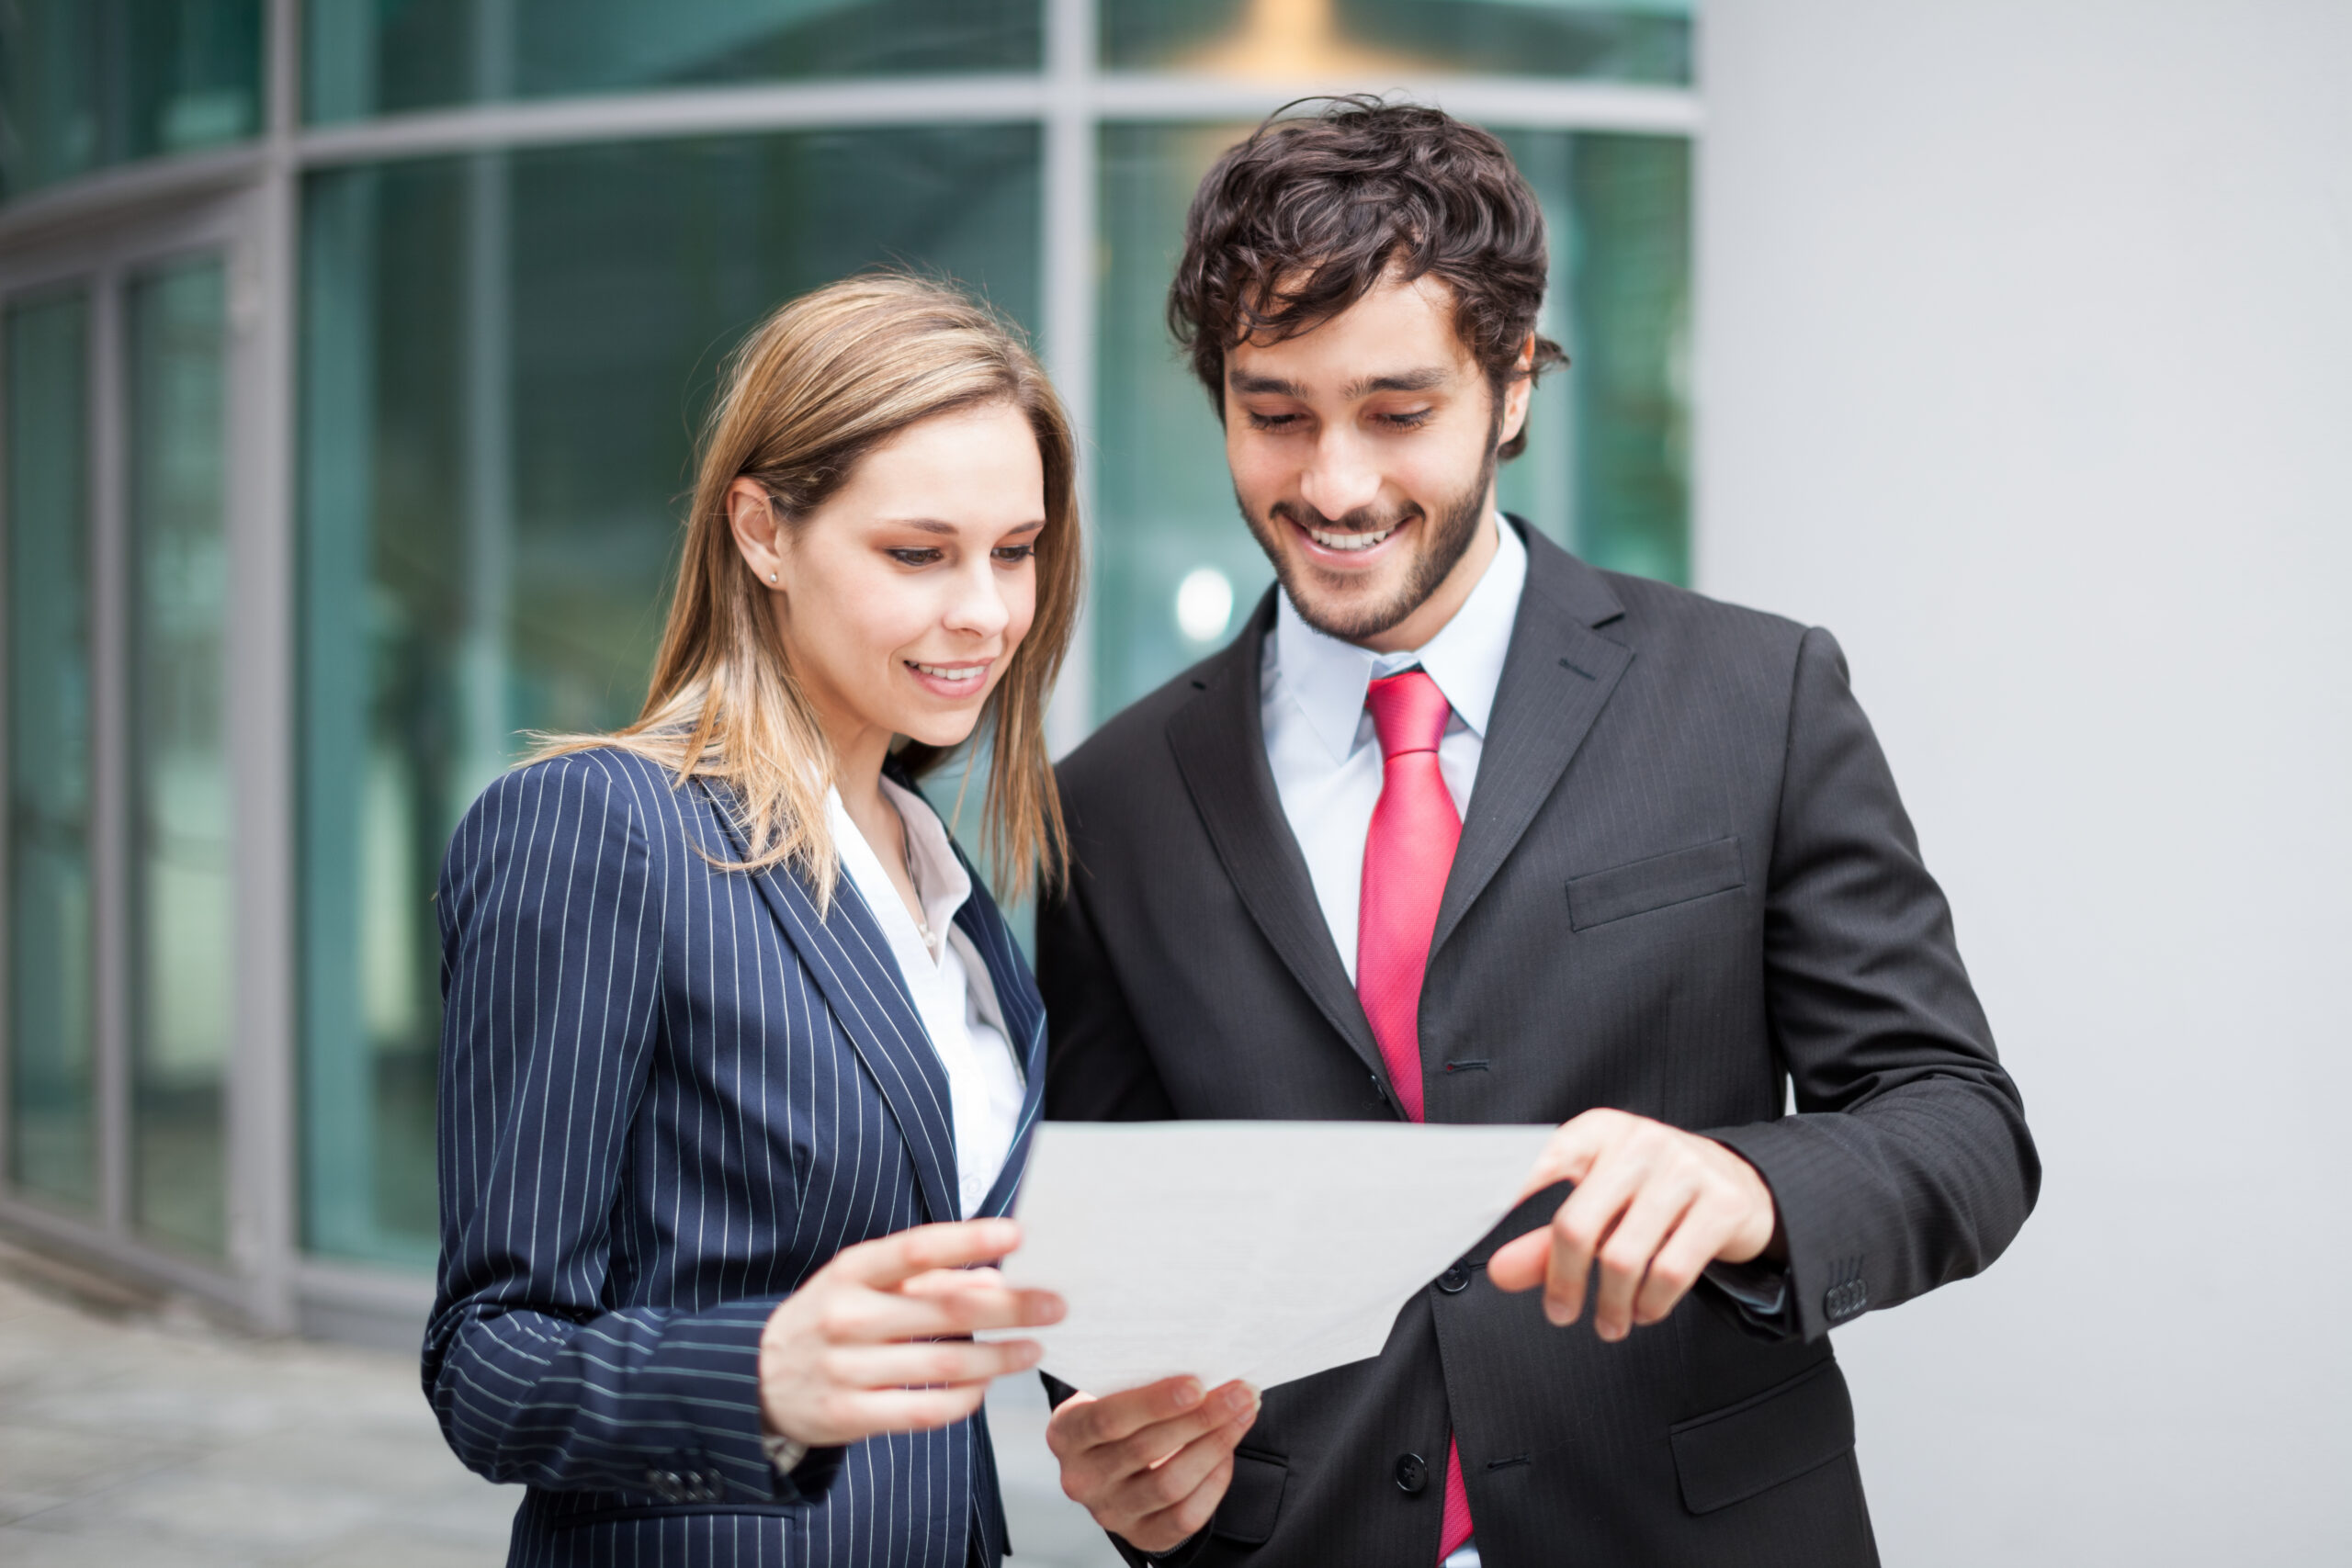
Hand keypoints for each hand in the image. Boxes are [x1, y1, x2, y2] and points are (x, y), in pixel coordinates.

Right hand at [758, 1217, 1064, 1447]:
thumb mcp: (863, 1284)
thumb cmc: (828, 1320)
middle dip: (1009, 1307)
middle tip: (1055, 1305)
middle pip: (944, 1309)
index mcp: (849, 1272)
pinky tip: (985, 1387)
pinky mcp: (848, 1417)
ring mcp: (844, 1369)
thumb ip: (926, 1279)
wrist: (754, 1382)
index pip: (915, 1248)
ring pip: (943, 1363)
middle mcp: (845, 1316)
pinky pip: (924, 1410)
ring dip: (998, 1358)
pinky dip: (964, 1399)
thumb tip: (993, 1279)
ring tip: (1032, 1348)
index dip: (968, 1240)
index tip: (1017, 1234)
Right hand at [1047, 1376, 1259, 1554]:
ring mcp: (1110, 1512)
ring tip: (1243, 1415)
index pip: (1108, 1419)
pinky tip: (1227, 1451)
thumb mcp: (1110, 1393)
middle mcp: (1081, 1478)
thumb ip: (1139, 1381)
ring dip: (1216, 1445)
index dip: (1155, 1403)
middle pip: (1146, 1449)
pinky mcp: (1142, 1534)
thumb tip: (1203, 1365)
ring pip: (1171, 1483)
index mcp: (1066, 1434)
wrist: (1110, 1463)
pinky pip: (1187, 1516)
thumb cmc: (1119, 1415)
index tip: (1198, 1385)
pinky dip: (1214, 1481)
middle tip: (1241, 1393)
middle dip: (1202, 1418)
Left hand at [1488, 1109, 1778, 1340]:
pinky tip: (1643, 1312)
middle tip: (1560, 1314)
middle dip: (1563, 1282)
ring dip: (1610, 1305)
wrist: (1744, 1184)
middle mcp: (1640, 1142)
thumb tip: (1498, 1274)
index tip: (1469, 1227)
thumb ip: (1547, 1243)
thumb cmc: (1653, 1196)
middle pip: (1577, 1225)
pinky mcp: (1722, 1204)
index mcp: (1598, 1132)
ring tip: (1608, 1324)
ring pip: (1624, 1257)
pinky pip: (1672, 1271)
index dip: (1504, 1195)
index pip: (1540, 1162)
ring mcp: (1685, 1169)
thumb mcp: (1600, 1207)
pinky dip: (1650, 1305)